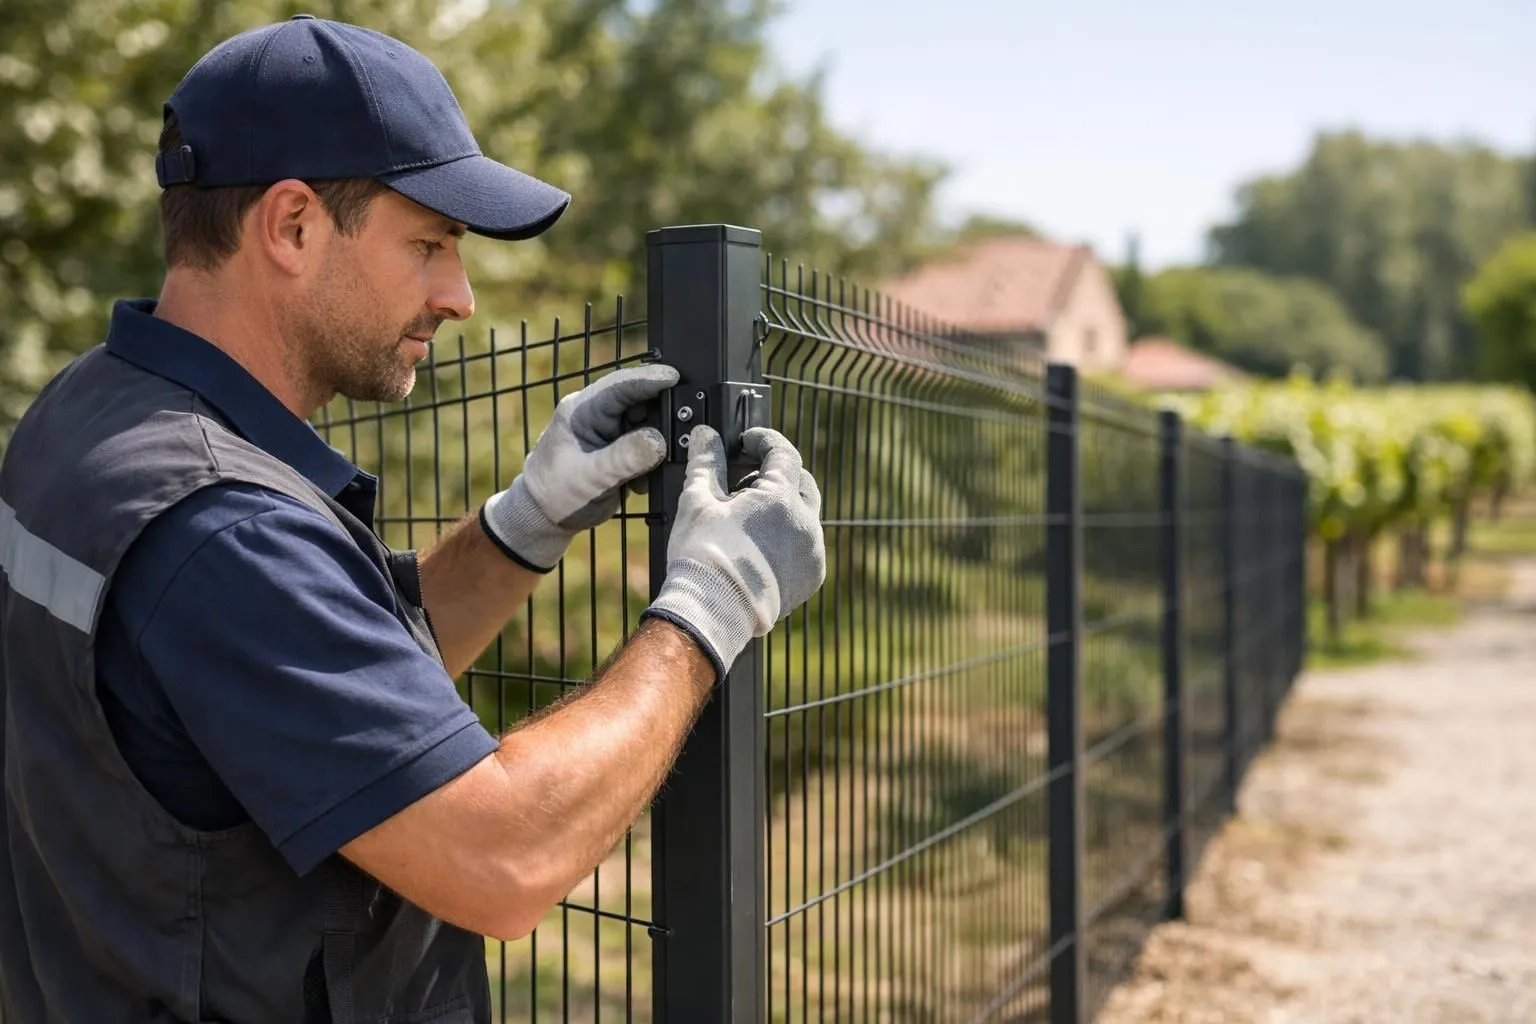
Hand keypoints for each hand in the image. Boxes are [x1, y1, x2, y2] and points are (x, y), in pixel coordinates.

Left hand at [480, 363, 677, 571]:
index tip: (675, 378)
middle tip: (678, 432)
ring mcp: (609, 430)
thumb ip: (625, 457)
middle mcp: (597, 414)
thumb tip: (660, 440)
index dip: (649, 379)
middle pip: (640, 401)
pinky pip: (645, 443)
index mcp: (582, 411)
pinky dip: (651, 460)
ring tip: (651, 469)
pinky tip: (641, 481)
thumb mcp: (592, 477)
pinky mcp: (618, 447)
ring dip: (657, 444)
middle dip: (661, 416)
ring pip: (647, 423)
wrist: (547, 516)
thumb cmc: (557, 494)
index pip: (620, 386)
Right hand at [640, 424, 826, 679]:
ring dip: (783, 507)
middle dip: (776, 473)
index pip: (783, 451)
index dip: (763, 440)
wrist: (714, 613)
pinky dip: (788, 537)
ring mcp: (813, 551)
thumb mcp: (697, 501)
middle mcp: (806, 522)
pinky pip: (806, 545)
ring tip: (748, 516)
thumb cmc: (703, 556)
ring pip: (805, 515)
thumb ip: (706, 461)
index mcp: (781, 497)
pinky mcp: (812, 576)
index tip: (747, 441)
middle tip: (745, 479)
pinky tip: (759, 545)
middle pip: (801, 481)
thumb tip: (706, 434)